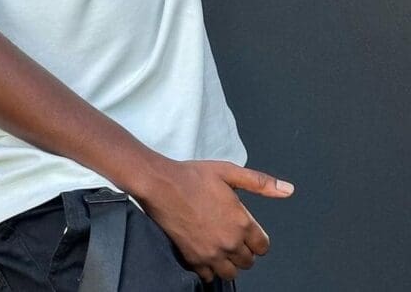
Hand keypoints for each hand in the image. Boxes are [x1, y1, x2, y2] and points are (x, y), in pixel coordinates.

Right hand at [136, 157, 294, 282]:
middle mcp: (229, 242)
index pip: (263, 247)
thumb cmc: (192, 176)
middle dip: (243, 249)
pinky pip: (209, 276)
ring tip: (219, 245)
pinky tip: (205, 251)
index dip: (256, 238)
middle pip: (248, 262)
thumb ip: (260, 183)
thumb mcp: (228, 172)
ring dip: (228, 262)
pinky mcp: (193, 259)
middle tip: (230, 233)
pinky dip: (209, 268)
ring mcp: (211, 253)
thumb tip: (287, 190)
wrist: (161, 184)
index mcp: (241, 222)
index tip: (246, 230)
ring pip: (231, 272)